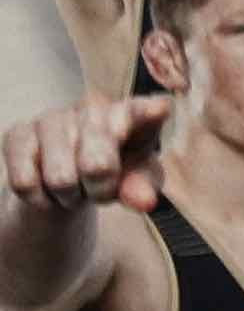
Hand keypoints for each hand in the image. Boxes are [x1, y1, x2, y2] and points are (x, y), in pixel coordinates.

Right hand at [2, 90, 162, 218]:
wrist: (73, 176)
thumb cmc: (118, 172)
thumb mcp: (138, 180)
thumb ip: (144, 188)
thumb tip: (144, 202)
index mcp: (133, 114)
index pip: (141, 110)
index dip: (148, 112)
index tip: (158, 110)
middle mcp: (92, 108)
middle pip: (97, 165)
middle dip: (100, 190)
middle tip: (100, 190)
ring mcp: (53, 117)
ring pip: (60, 178)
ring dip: (69, 196)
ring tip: (75, 186)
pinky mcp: (18, 134)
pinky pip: (25, 182)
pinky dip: (40, 198)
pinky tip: (47, 187)